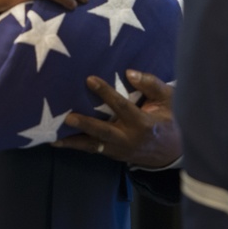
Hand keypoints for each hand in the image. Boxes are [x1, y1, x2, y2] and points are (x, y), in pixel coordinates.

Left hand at [55, 70, 180, 168]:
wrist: (173, 152)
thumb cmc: (170, 119)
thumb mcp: (169, 99)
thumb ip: (151, 84)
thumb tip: (129, 73)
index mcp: (143, 123)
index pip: (121, 106)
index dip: (105, 93)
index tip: (89, 79)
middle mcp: (129, 139)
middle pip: (104, 132)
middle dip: (85, 124)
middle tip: (68, 116)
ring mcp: (120, 150)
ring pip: (94, 146)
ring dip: (74, 142)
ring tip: (54, 138)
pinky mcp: (114, 155)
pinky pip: (93, 150)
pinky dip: (77, 145)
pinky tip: (60, 141)